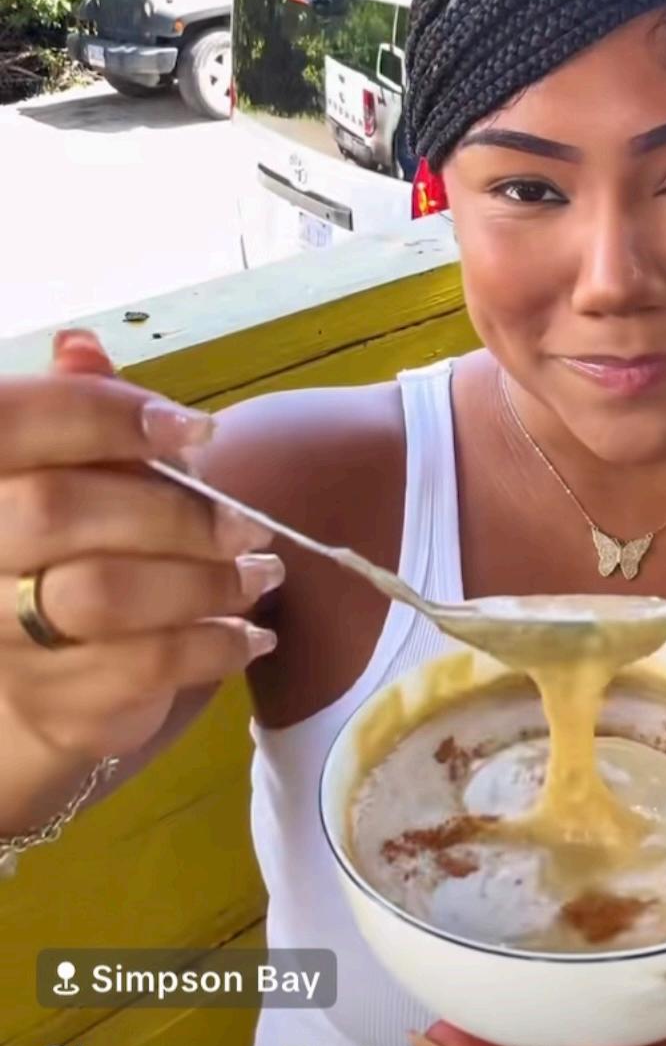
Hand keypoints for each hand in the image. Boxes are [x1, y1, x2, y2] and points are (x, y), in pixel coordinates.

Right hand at [0, 328, 281, 765]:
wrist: (39, 680)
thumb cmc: (68, 551)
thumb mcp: (80, 470)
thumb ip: (81, 409)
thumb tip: (80, 343)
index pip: (12, 422)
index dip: (102, 416)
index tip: (196, 430)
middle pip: (56, 510)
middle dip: (173, 511)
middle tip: (249, 524)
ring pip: (103, 595)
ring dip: (204, 583)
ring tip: (260, 575)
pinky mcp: (51, 701)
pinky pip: (142, 667)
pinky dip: (213, 646)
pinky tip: (249, 634)